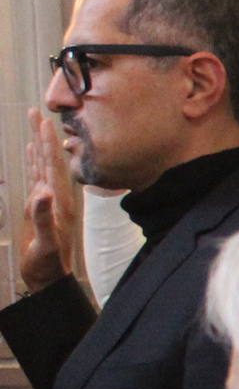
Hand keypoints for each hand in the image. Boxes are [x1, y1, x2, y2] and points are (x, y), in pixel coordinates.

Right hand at [18, 109, 66, 292]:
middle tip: (36, 111)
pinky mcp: (38, 204)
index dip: (49, 143)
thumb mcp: (45, 242)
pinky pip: (35, 176)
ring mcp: (47, 199)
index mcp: (60, 200)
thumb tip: (43, 193)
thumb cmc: (48, 263)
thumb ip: (43, 218)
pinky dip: (32, 160)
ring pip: (41, 164)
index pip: (54, 165)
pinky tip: (28, 149)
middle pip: (48, 159)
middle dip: (43, 135)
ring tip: (34, 122)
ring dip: (37, 143)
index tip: (44, 121)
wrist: (48, 277)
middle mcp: (56, 195)